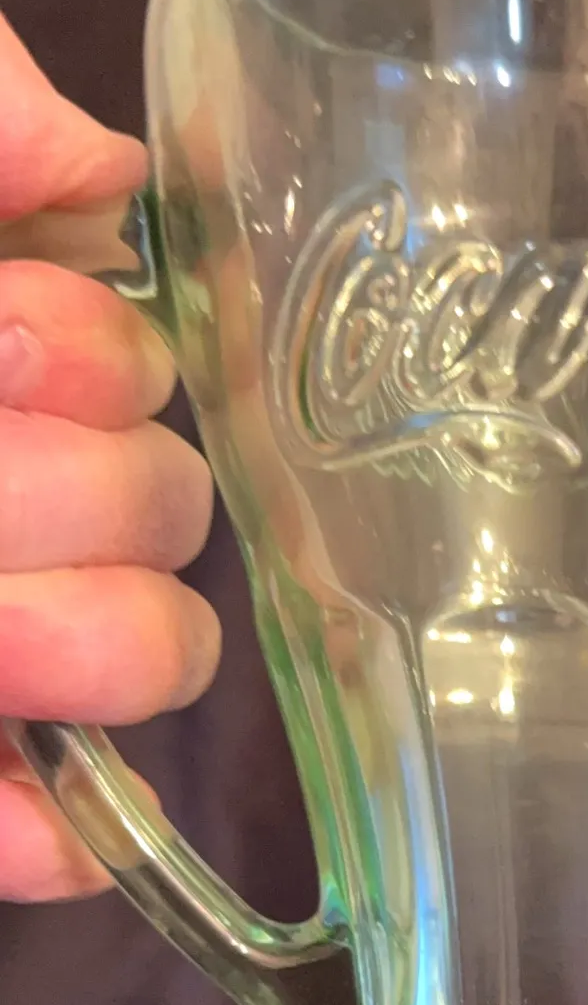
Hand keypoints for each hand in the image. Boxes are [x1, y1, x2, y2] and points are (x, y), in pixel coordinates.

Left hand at [0, 14, 218, 899]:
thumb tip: (111, 173)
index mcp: (2, 365)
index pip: (112, 365)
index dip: (86, 358)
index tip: (27, 333)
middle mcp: (9, 488)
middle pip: (155, 514)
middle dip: (94, 488)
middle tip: (9, 443)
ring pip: (131, 656)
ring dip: (100, 636)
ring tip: (20, 610)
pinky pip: (8, 811)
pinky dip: (42, 829)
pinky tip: (66, 830)